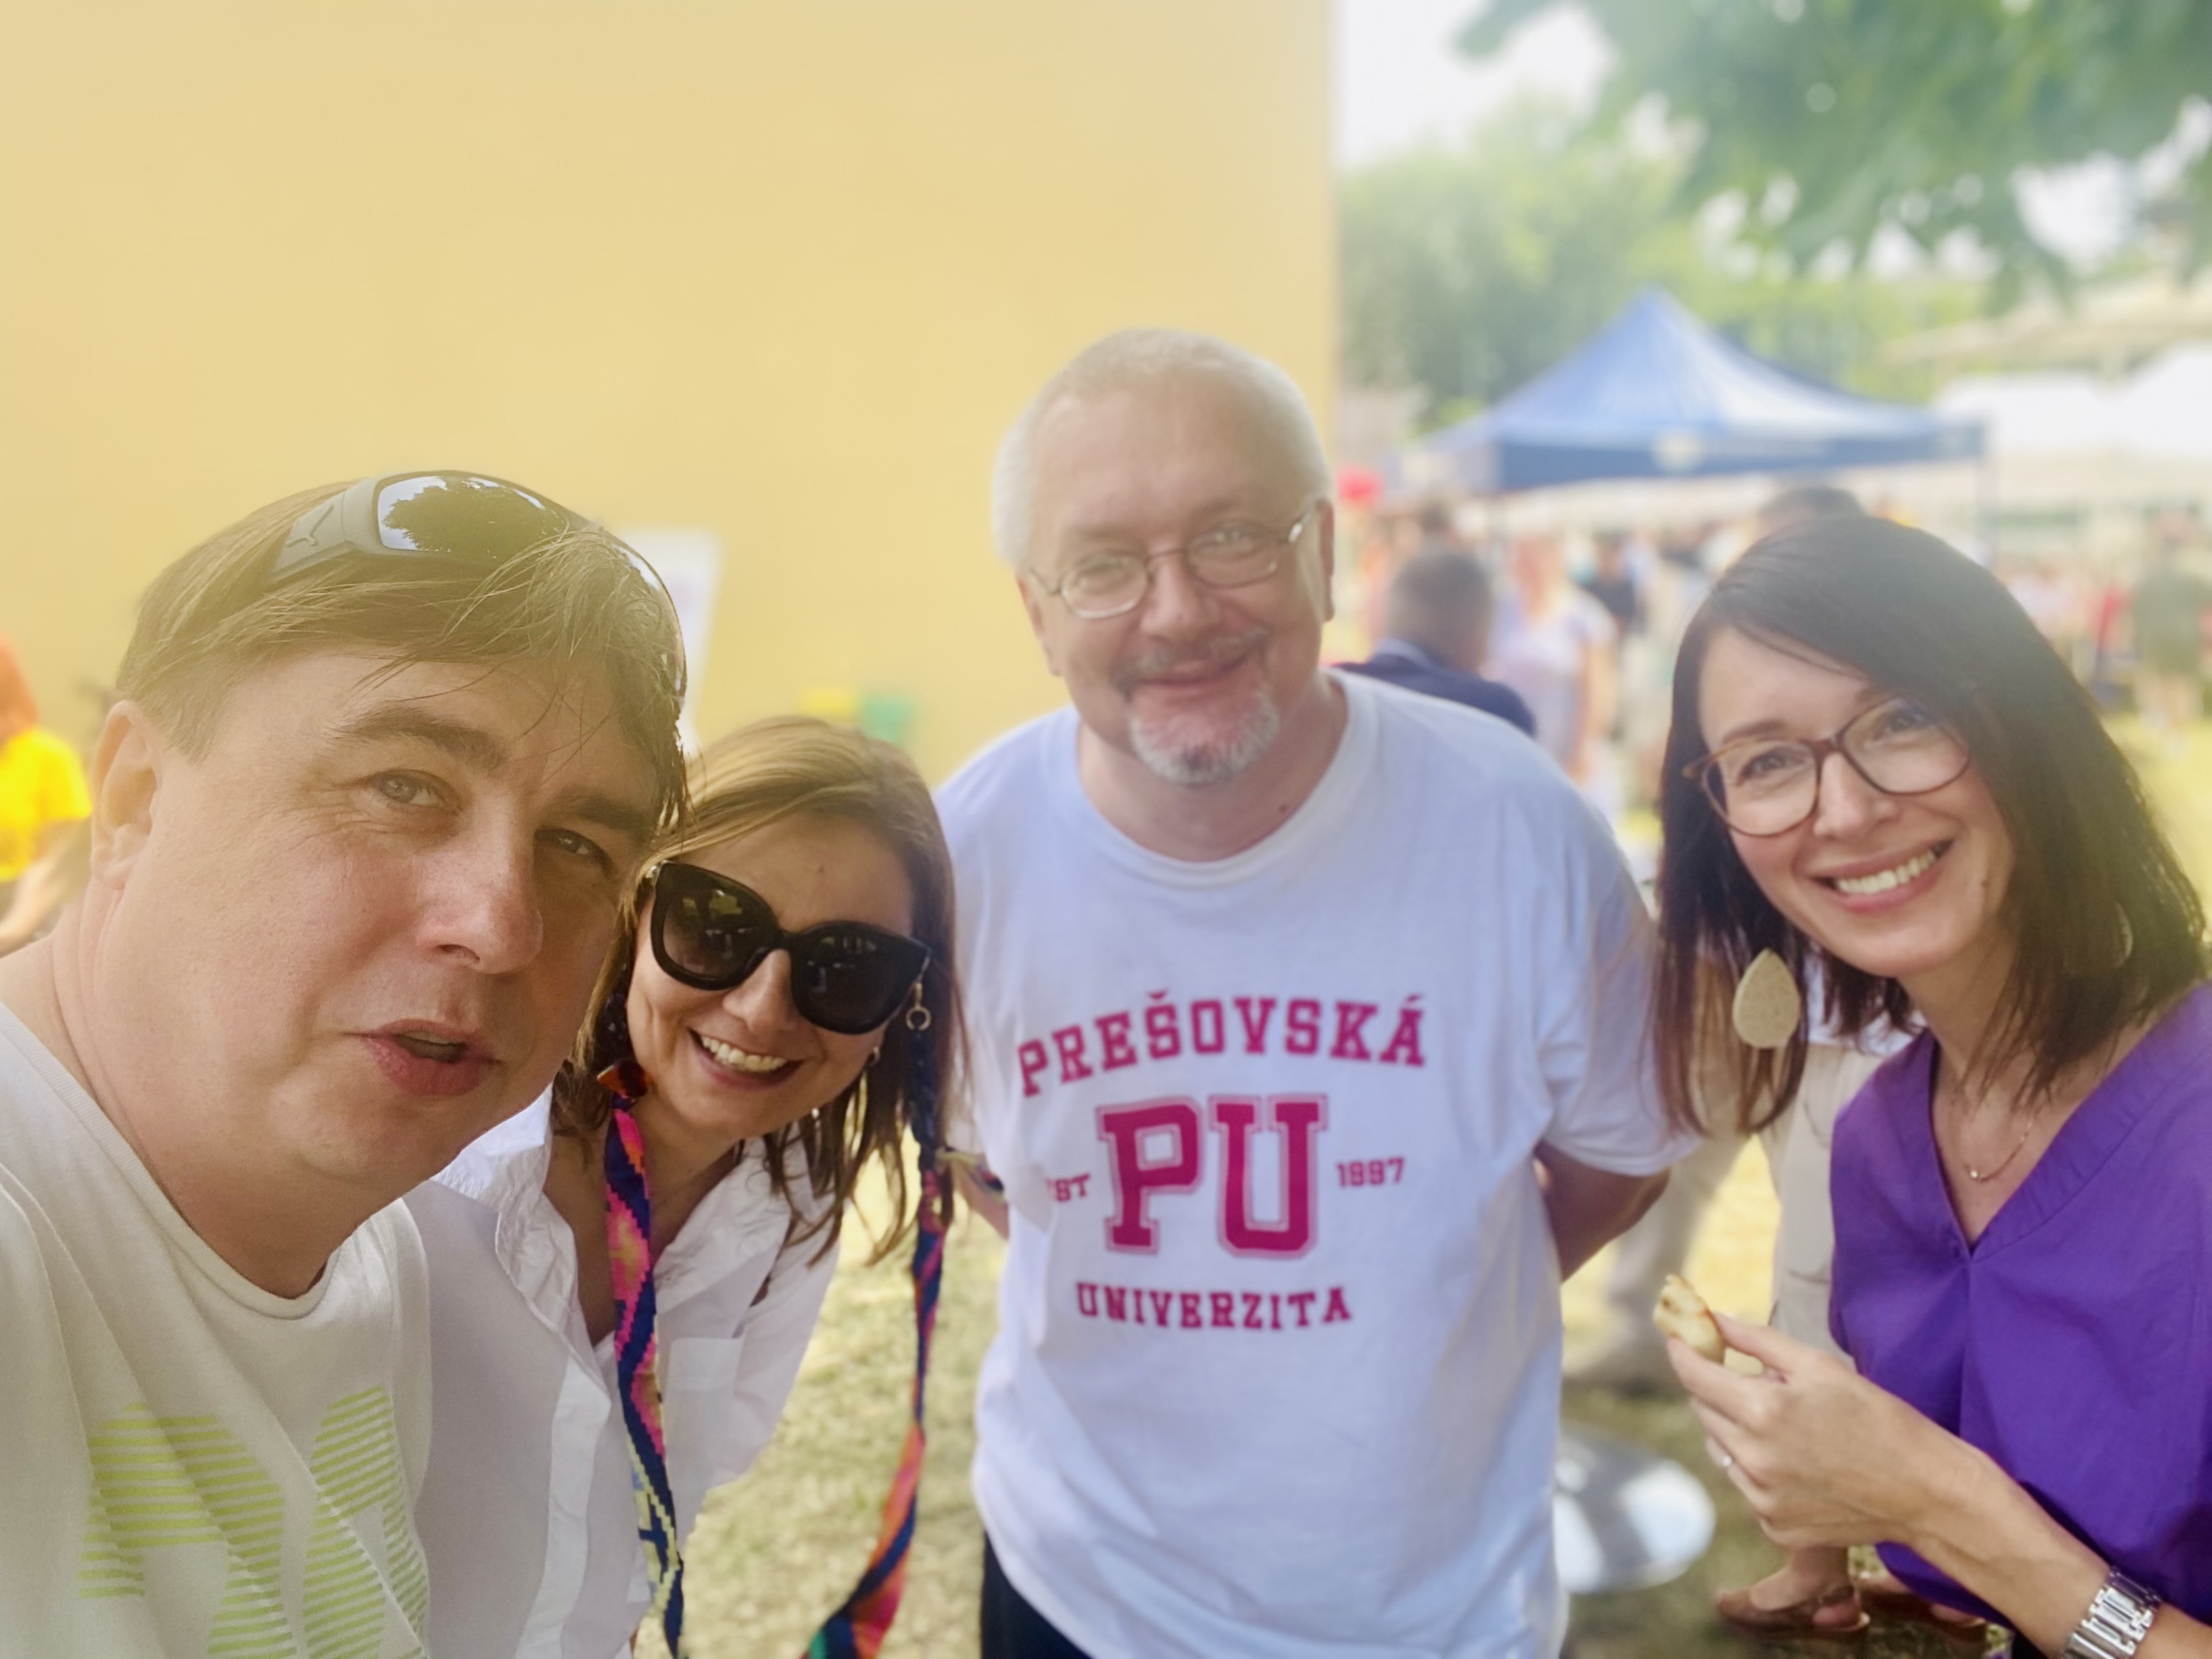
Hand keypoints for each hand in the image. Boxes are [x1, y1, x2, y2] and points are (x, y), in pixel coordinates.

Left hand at [1665, 1313, 1966, 1553]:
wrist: (1924, 1491)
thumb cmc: (1877, 1418)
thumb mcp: (1818, 1365)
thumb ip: (1756, 1340)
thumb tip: (1711, 1318)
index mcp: (1762, 1412)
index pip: (1694, 1376)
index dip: (1683, 1353)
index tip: (1679, 1340)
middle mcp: (1753, 1458)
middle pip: (1705, 1412)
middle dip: (1719, 1392)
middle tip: (1755, 1384)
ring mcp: (1762, 1499)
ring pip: (1723, 1450)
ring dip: (1738, 1432)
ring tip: (1790, 1429)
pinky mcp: (1775, 1527)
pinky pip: (1747, 1487)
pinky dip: (1760, 1471)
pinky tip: (1802, 1466)